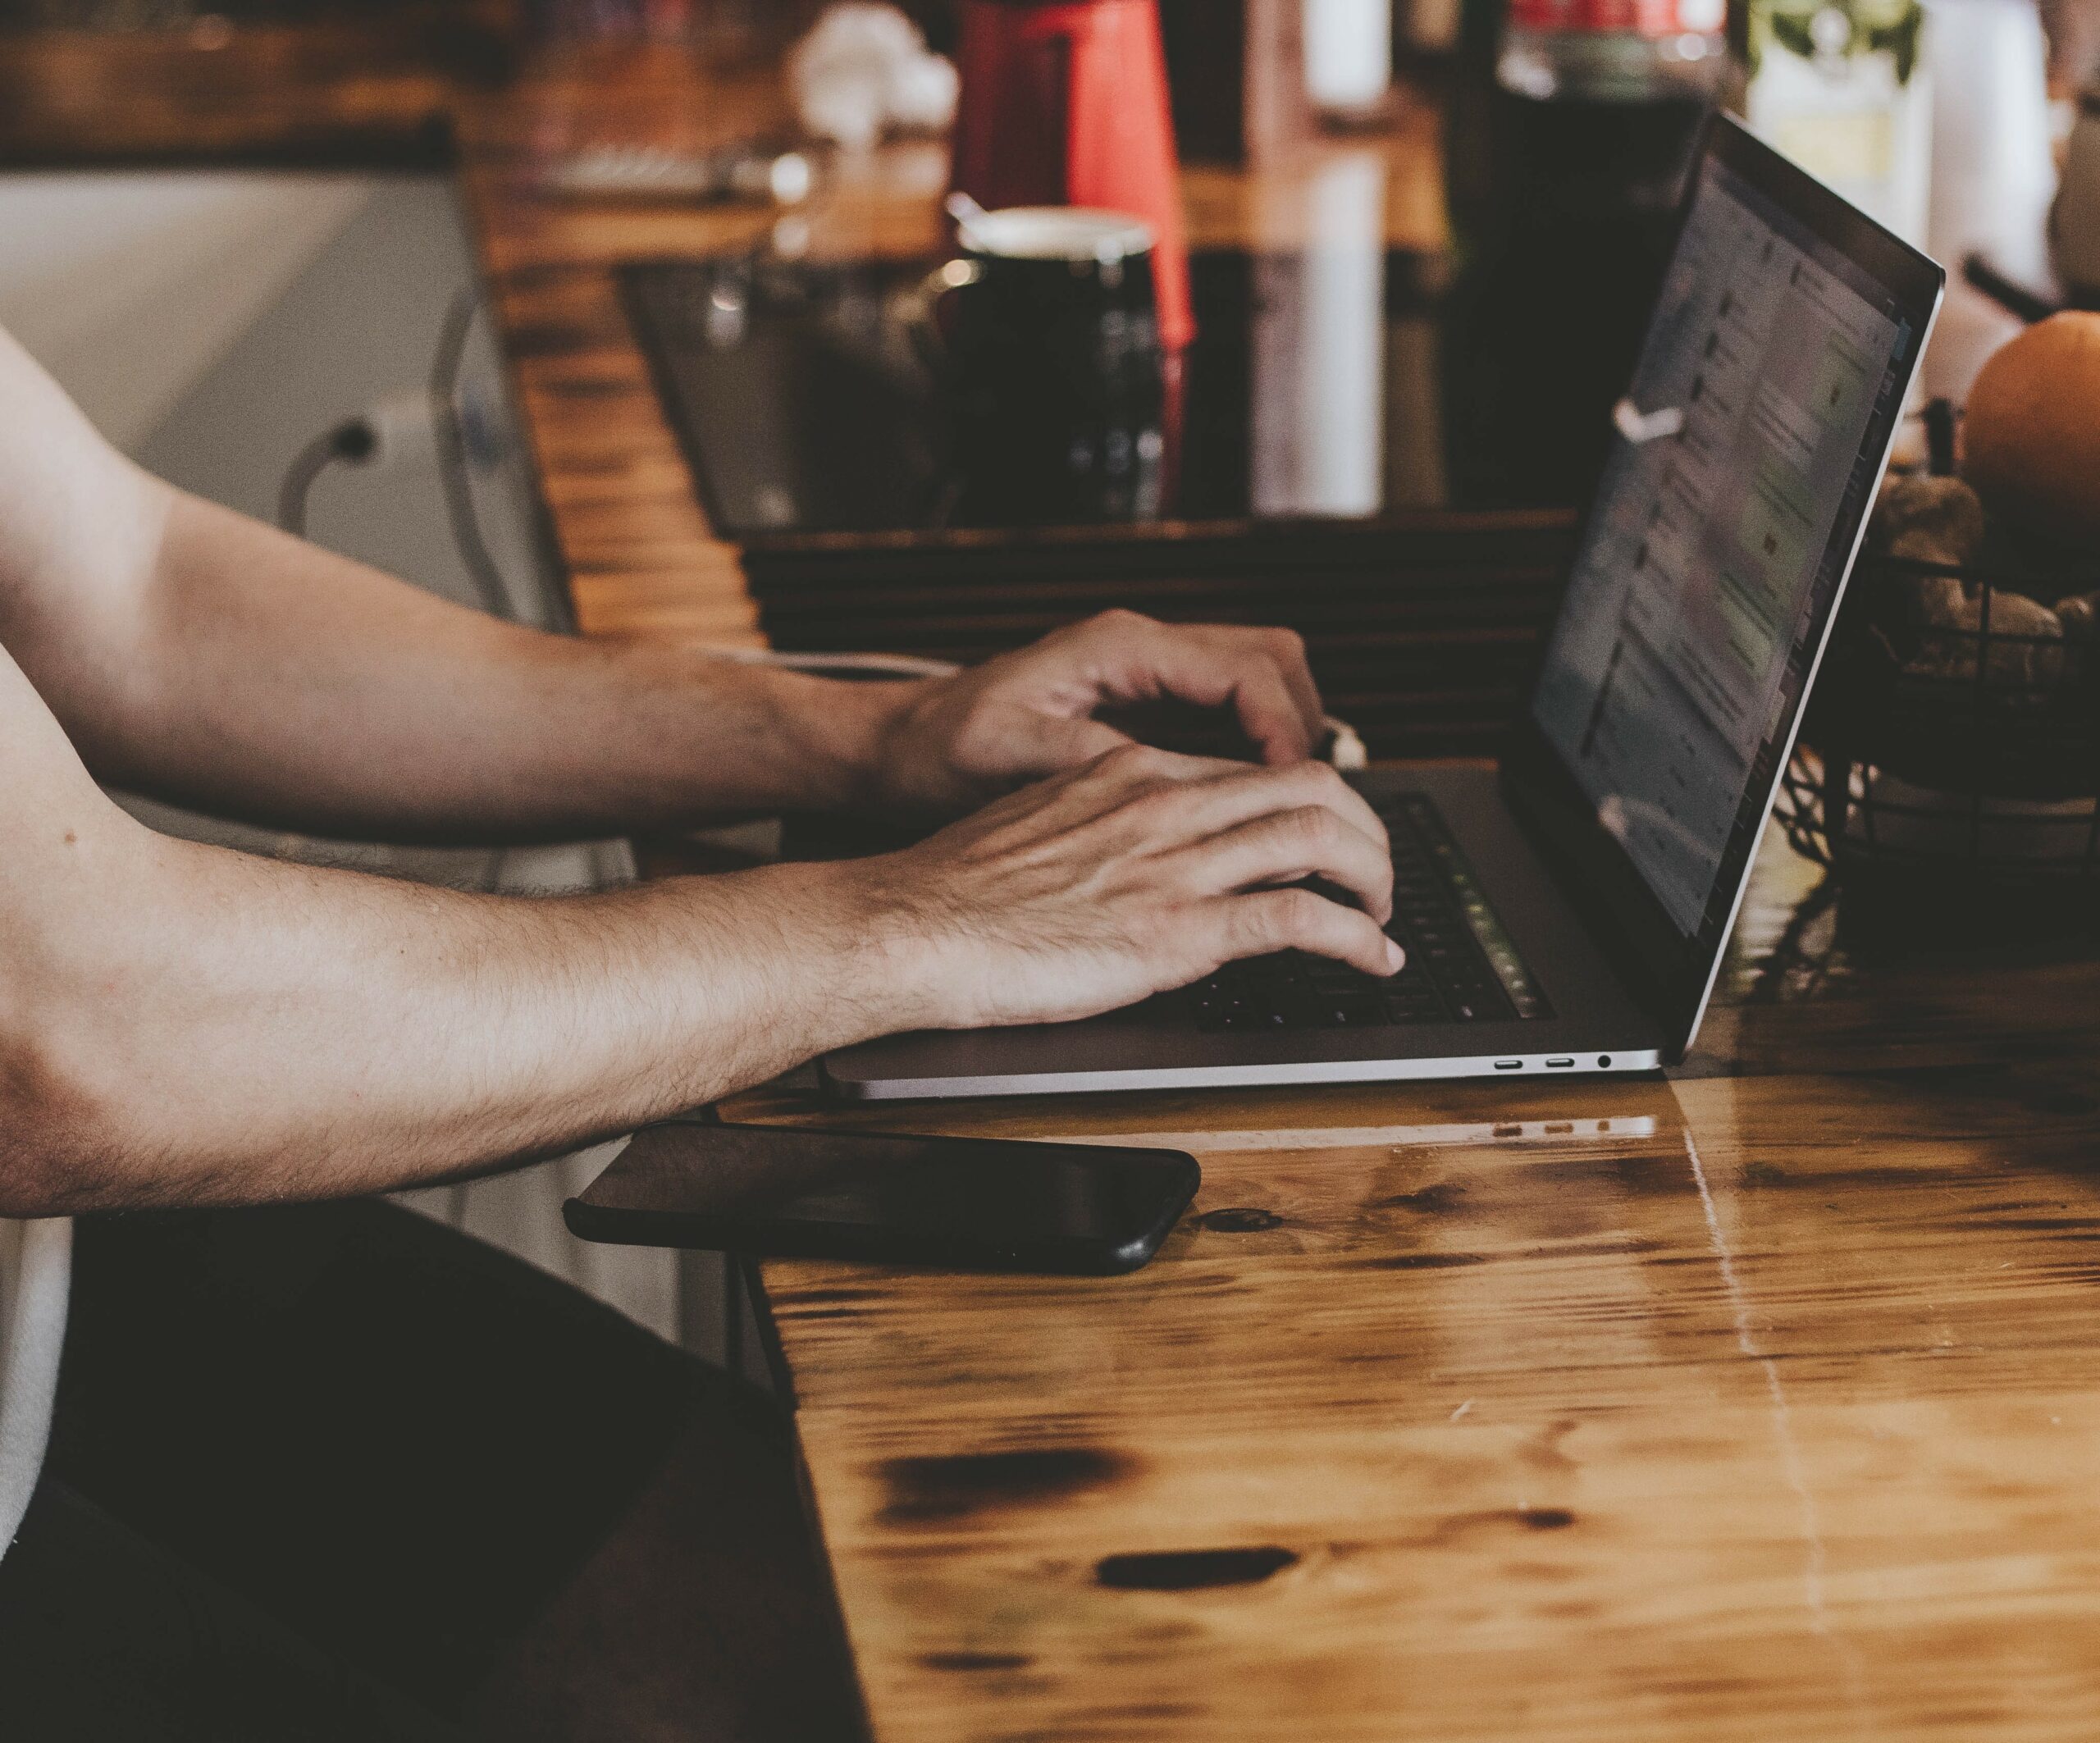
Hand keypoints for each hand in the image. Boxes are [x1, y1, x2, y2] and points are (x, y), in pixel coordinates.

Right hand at [838, 743, 1401, 1030]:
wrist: (910, 925)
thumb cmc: (954, 891)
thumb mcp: (1038, 827)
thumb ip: (1102, 827)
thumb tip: (1138, 855)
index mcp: (1128, 774)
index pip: (1249, 770)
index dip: (1307, 802)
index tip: (1323, 836)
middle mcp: (1163, 804)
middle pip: (1309, 784)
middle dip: (1364, 827)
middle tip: (1374, 872)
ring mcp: (1174, 864)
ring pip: (1320, 838)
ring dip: (1374, 878)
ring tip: (1385, 915)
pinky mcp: (1178, 930)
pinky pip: (1301, 920)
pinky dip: (1357, 939)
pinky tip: (1374, 959)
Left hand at [868, 610, 1326, 813]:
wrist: (894, 750)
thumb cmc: (937, 751)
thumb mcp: (1008, 759)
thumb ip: (1090, 763)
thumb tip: (1167, 782)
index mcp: (1118, 649)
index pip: (1245, 669)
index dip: (1286, 729)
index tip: (1298, 789)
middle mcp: (1142, 650)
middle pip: (1273, 662)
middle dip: (1305, 727)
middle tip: (1312, 803)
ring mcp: (1145, 677)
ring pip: (1259, 686)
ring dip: (1285, 741)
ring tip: (1290, 813)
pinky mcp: (1141, 710)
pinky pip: (1224, 719)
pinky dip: (1250, 757)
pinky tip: (1244, 813)